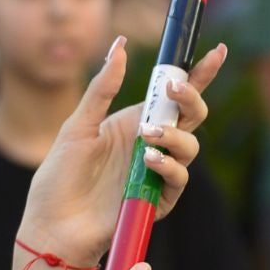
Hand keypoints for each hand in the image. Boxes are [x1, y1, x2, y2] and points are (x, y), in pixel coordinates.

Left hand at [17, 39, 226, 264]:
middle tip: (172, 89)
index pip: (173, 95)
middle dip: (191, 97)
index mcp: (135, 122)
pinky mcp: (158, 199)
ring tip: (147, 135)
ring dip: (175, 134)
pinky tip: (148, 160)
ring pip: (191, 145)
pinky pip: (179, 177)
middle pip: (191, 115)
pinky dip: (168, 165)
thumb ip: (101, 88)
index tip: (217, 50)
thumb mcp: (78, 126)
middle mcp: (152, 144)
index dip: (199, 73)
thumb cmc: (60, 177)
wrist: (52, 224)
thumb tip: (119, 45)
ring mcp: (157, 171)